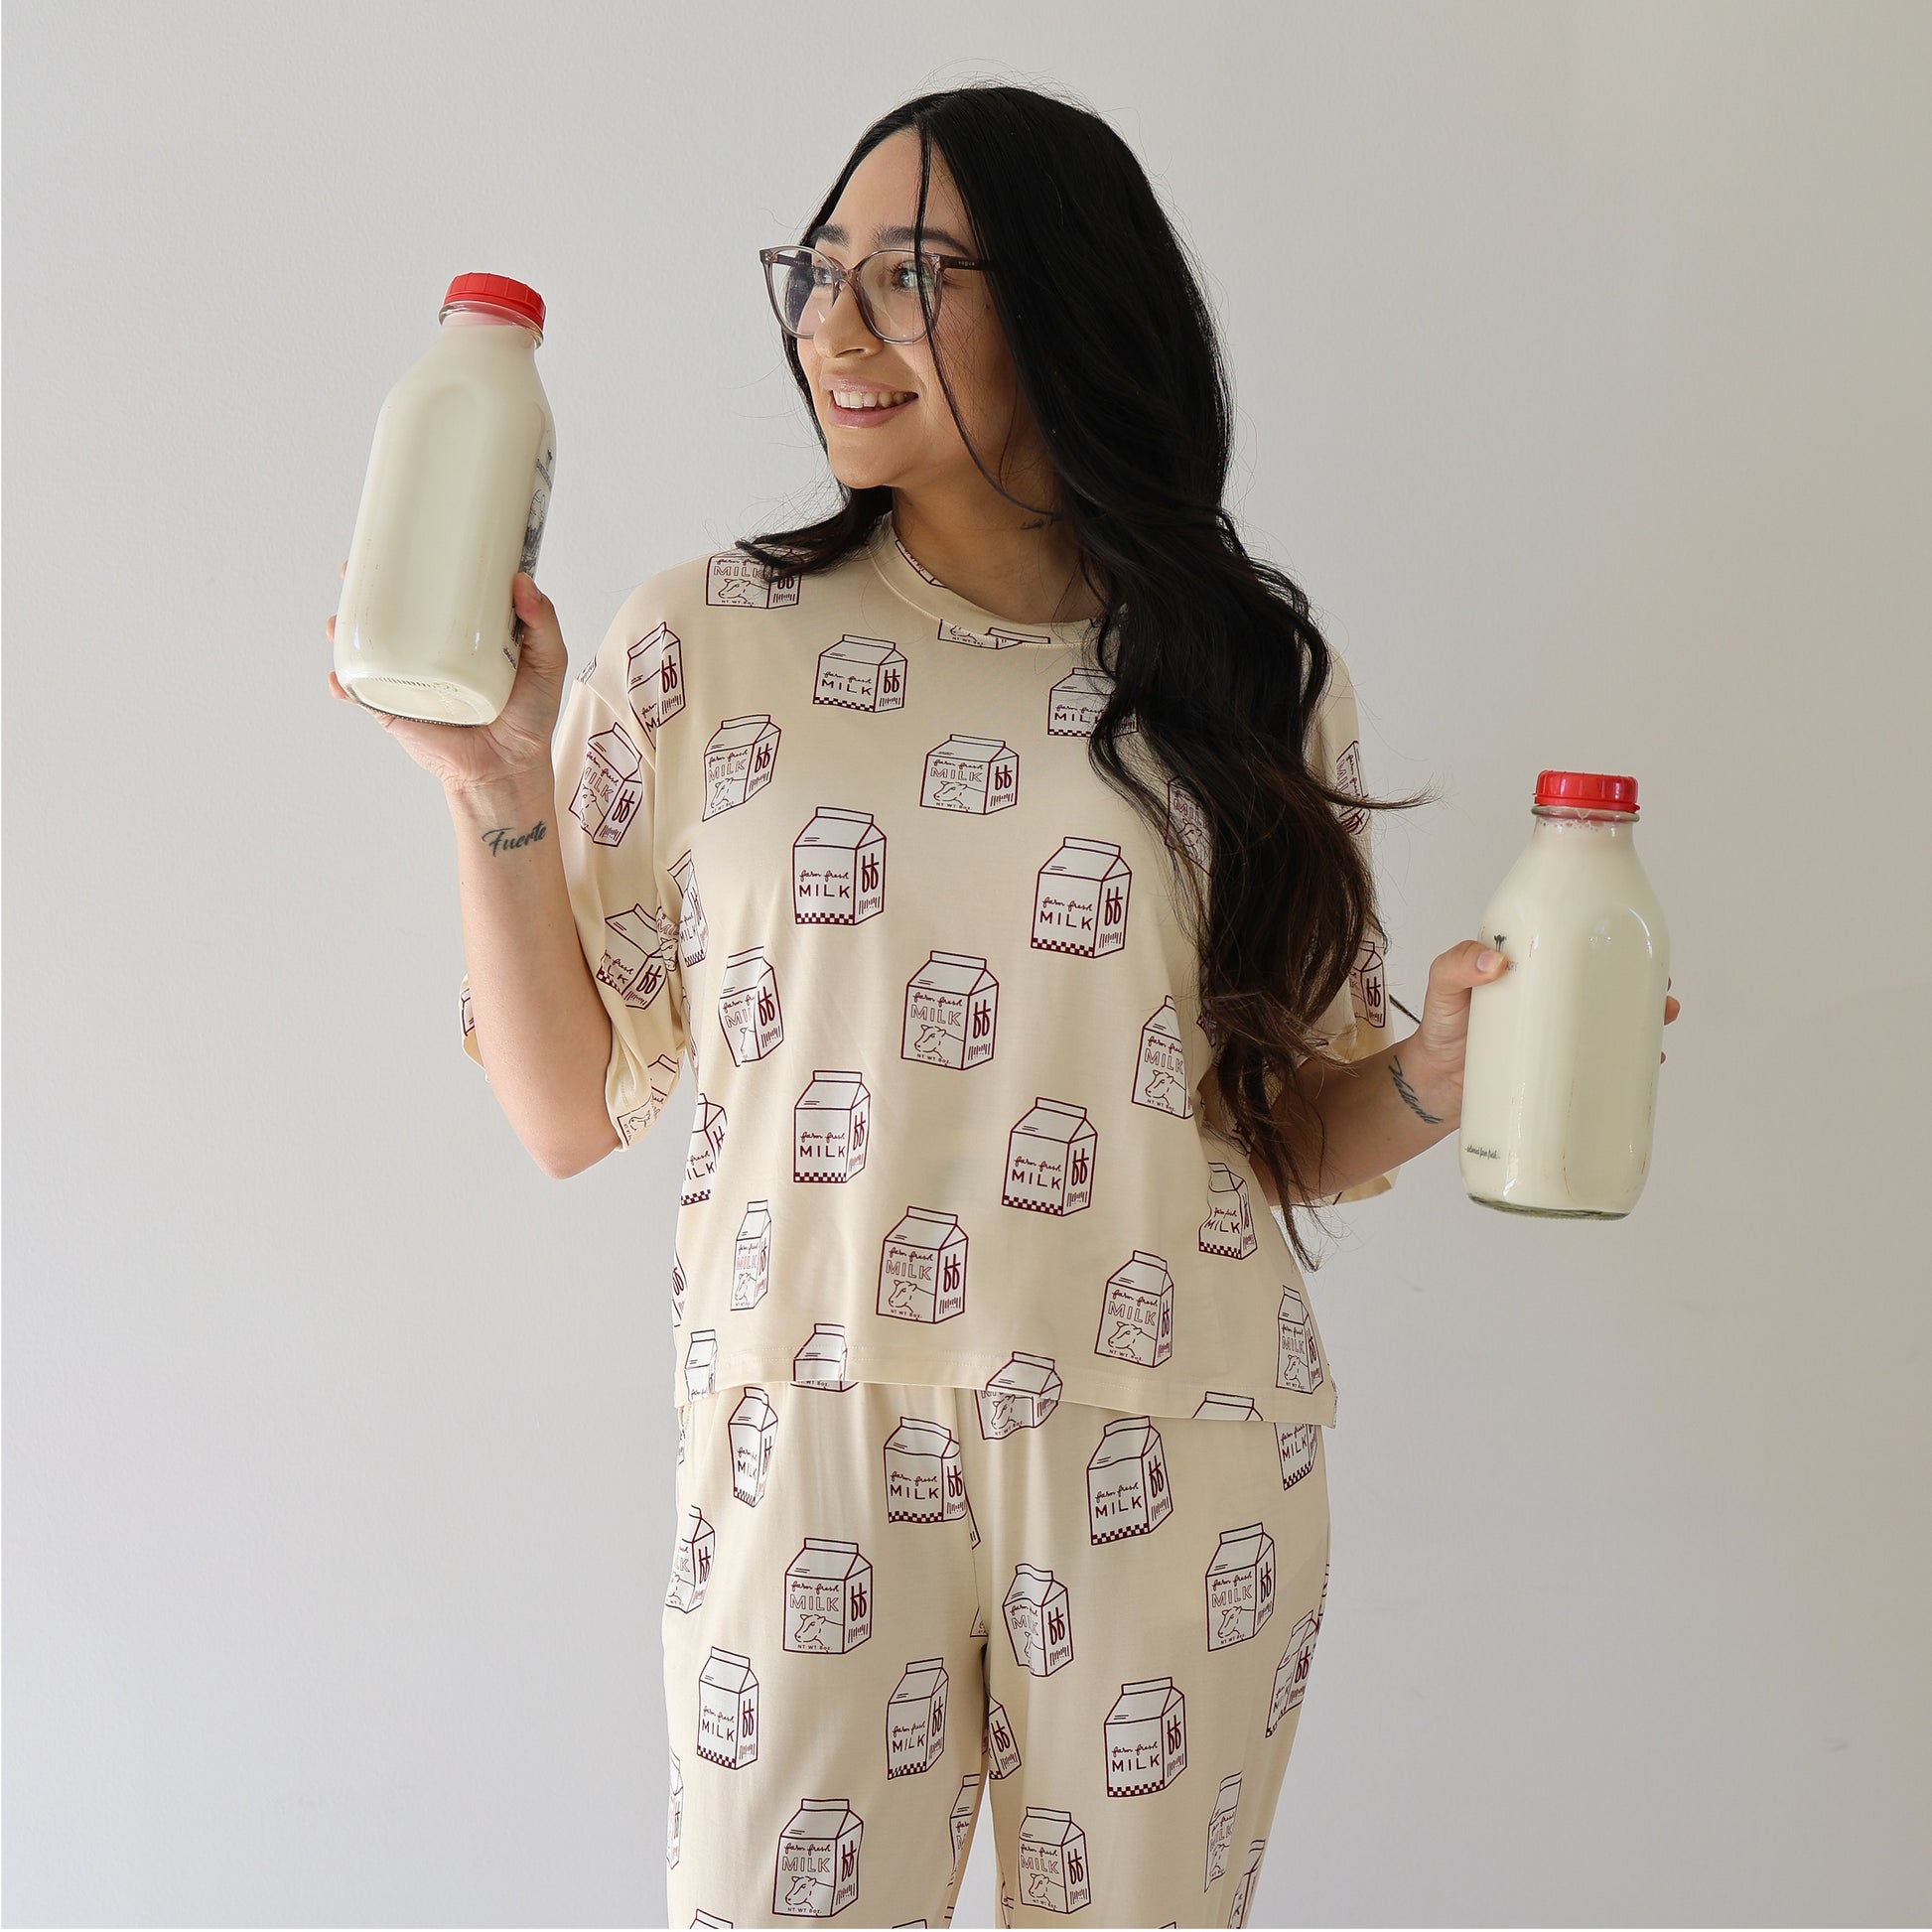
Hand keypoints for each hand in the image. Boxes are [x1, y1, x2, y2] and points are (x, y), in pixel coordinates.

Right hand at [326, 563, 567, 794]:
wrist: (508, 767)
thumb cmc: (530, 715)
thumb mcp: (547, 661)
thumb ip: (542, 622)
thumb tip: (521, 581)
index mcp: (459, 635)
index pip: (430, 593)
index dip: (410, 566)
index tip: (395, 539)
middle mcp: (428, 652)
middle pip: (388, 613)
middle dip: (362, 590)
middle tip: (352, 571)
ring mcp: (408, 680)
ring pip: (367, 648)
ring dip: (343, 632)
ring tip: (336, 621)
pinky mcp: (395, 710)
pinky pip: (362, 694)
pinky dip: (344, 685)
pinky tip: (337, 677)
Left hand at [1405, 940, 1681, 1103]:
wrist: (1433, 1084)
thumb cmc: (1439, 1028)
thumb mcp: (1442, 986)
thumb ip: (1456, 965)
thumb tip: (1494, 962)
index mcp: (1532, 973)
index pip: (1578, 951)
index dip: (1613, 947)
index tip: (1638, 946)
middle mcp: (1551, 1003)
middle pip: (1607, 989)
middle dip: (1642, 989)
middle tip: (1662, 997)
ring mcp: (1558, 1038)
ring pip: (1611, 1025)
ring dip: (1643, 1024)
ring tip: (1660, 1025)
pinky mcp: (1559, 1072)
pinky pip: (1600, 1064)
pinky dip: (1626, 1064)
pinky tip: (1644, 1066)